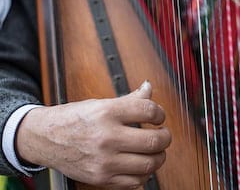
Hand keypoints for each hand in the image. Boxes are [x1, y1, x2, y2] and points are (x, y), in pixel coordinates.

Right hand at [16, 81, 170, 188]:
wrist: (46, 137)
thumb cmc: (73, 118)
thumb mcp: (101, 102)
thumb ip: (130, 98)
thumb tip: (149, 87)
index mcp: (107, 112)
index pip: (148, 110)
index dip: (160, 113)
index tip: (159, 116)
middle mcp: (107, 137)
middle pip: (153, 141)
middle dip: (165, 137)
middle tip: (163, 134)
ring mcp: (104, 161)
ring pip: (148, 164)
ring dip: (159, 156)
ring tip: (155, 150)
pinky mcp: (101, 178)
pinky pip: (135, 182)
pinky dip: (144, 173)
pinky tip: (140, 163)